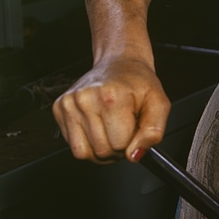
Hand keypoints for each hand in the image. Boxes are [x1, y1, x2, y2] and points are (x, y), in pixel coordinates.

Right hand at [52, 58, 170, 163]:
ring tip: (111, 130)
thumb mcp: (159, 104)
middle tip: (124, 129)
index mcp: (112, 96)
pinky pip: (72, 145)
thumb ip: (153, 132)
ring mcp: (69, 103)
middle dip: (117, 148)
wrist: (120, 63)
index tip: (134, 129)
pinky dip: (87, 142)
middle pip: (102, 151)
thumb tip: (135, 155)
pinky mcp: (59, 108)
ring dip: (100, 149)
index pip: (121, 145)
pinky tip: (98, 126)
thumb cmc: (139, 83)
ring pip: (83, 153)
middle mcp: (86, 99)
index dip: (132, 142)